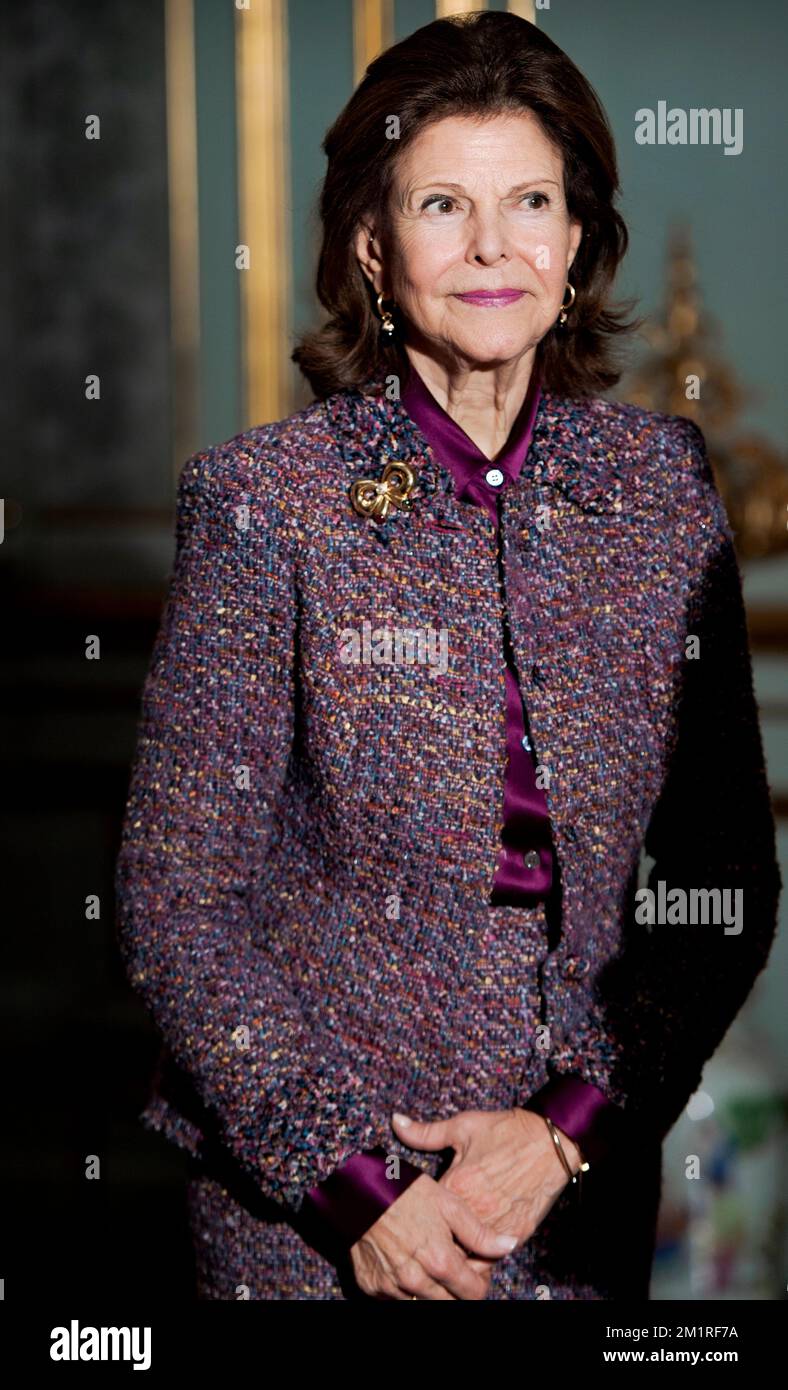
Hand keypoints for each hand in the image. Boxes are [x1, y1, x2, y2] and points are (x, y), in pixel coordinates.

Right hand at [348, 1172, 519, 1299]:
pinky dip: (406, 1287)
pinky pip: (397, 1298)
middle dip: (457, 1290)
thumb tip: (509, 1246)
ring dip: (432, 1290)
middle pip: (450, 1305)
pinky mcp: (372, 1287)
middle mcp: (415, 1281)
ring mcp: (391, 1287)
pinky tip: (406, 1262)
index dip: (479, 1282)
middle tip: (454, 1266)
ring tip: (429, 1261)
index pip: (473, 1294)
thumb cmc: (406, 1192)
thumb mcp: (448, 1204)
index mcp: (439, 1261)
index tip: (476, 1269)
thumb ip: (479, 1233)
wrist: (357, 1191)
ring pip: (423, 1303)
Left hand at [391, 1107, 581, 1278]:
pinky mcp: (517, 1234)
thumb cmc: (506, 1130)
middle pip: (444, 1245)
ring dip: (460, 1259)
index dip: (418, 1222)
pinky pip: (493, 1258)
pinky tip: (476, 1253)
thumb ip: (425, 1133)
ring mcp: (497, 1226)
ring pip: (469, 1260)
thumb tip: (396, 1122)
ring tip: (451, 1257)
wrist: (550, 1139)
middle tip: (428, 1248)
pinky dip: (483, 1259)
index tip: (413, 1223)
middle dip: (435, 1249)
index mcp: (455, 1185)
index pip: (425, 1218)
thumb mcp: (463, 1127)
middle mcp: (474, 1211)